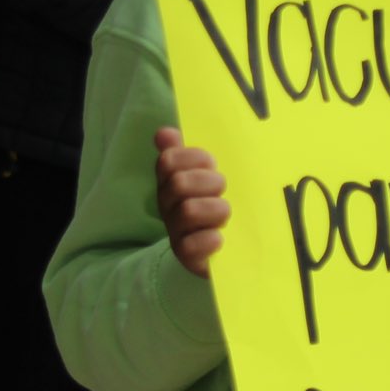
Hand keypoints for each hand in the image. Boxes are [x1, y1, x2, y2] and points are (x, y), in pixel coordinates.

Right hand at [155, 126, 229, 277]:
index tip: (212, 163)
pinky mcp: (187, 258)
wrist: (226, 249)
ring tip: (225, 213)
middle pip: (179, 183)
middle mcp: (168, 206)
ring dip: (216, 209)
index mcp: (169, 182)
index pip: (169, 160)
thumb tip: (163, 132)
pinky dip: (208, 240)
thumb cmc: (214, 202)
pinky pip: (189, 247)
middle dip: (209, 182)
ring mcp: (176, 232)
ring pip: (188, 211)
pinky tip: (219, 238)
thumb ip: (183, 152)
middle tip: (223, 189)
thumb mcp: (203, 174)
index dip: (194, 158)